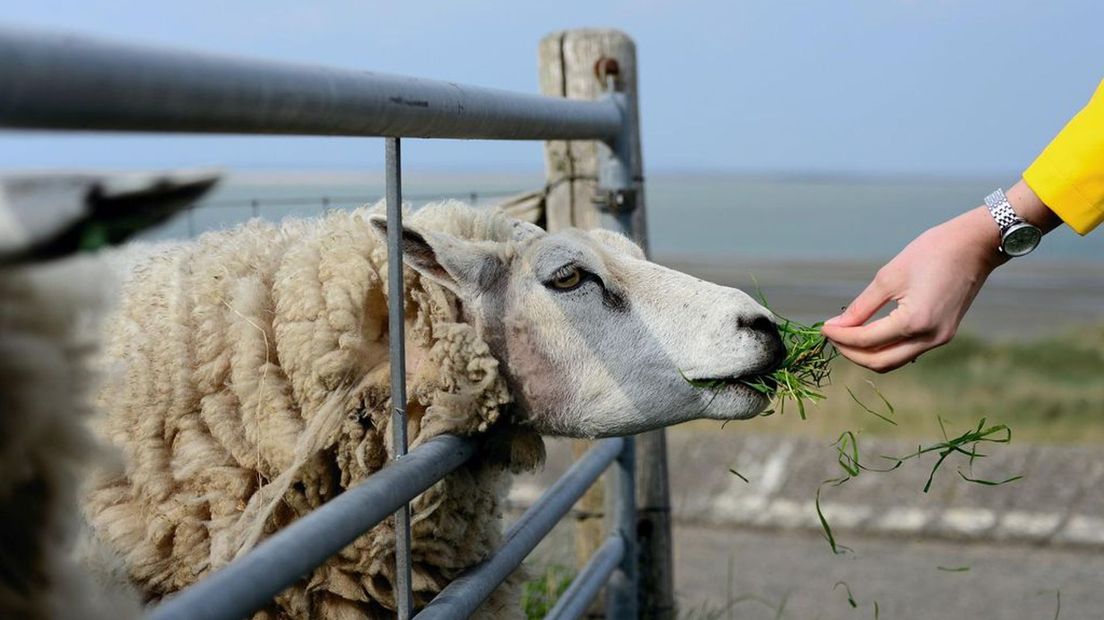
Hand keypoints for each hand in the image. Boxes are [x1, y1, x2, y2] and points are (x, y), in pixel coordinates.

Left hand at [821, 207, 1004, 371]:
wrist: (975, 245)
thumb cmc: (931, 253)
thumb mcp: (888, 277)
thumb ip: (861, 307)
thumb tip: (837, 326)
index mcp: (915, 322)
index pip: (866, 341)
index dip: (840, 337)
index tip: (823, 328)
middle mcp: (930, 338)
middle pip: (880, 362)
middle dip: (850, 353)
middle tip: (833, 336)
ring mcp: (940, 339)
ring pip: (894, 361)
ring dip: (867, 354)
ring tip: (847, 336)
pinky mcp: (944, 335)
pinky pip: (908, 351)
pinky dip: (886, 348)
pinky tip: (871, 334)